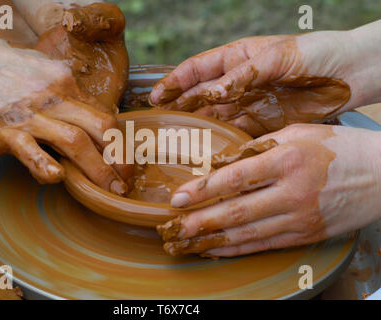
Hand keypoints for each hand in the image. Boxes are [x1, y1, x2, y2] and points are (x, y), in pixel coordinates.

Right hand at [0, 12, 130, 193]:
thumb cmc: (6, 70)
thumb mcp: (45, 72)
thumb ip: (69, 93)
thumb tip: (94, 113)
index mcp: (67, 84)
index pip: (104, 115)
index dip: (121, 143)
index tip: (127, 163)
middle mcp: (54, 98)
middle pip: (100, 127)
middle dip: (120, 158)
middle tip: (127, 182)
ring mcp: (30, 116)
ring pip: (74, 142)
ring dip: (98, 170)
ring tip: (110, 190)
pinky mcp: (5, 132)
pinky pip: (31, 152)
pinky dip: (47, 167)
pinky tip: (58, 178)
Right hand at [149, 23, 380, 136]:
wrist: (351, 74)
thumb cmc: (316, 53)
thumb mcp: (276, 57)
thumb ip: (242, 76)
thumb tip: (210, 94)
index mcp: (236, 57)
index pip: (196, 69)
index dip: (173, 82)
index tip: (154, 96)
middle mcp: (237, 82)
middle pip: (199, 96)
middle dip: (178, 108)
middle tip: (158, 124)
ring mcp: (248, 103)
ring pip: (213, 117)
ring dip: (195, 128)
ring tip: (175, 141)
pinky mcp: (262, 123)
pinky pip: (235, 133)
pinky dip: (220, 142)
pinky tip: (207, 150)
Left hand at [157, 124, 380, 256]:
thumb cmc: (339, 148)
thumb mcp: (300, 133)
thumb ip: (261, 146)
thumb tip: (224, 162)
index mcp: (288, 159)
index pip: (236, 177)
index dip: (203, 189)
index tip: (178, 198)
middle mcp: (292, 191)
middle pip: (237, 211)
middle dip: (200, 222)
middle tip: (172, 228)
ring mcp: (300, 217)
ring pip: (247, 233)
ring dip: (213, 240)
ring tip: (186, 244)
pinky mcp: (306, 234)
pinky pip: (264, 245)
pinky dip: (238, 249)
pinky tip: (216, 250)